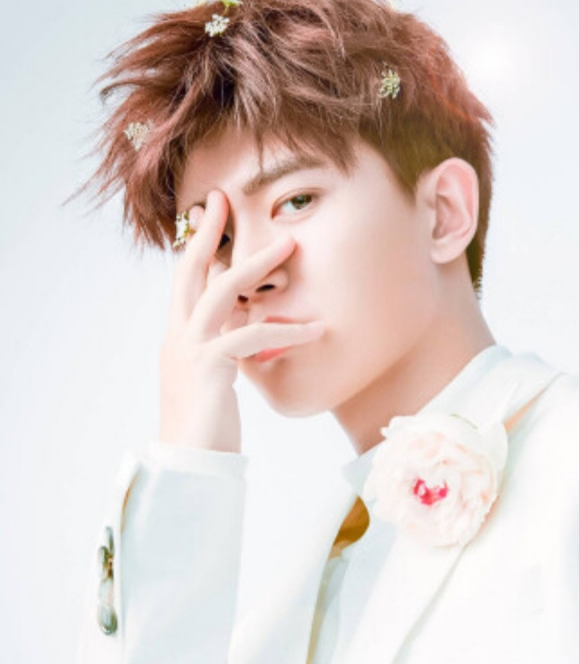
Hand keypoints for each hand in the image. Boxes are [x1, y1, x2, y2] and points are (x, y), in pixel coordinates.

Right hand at [159, 189, 324, 452]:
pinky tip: (315, 330)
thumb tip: (247, 322)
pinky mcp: (209, 369)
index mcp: (179, 336)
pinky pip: (251, 337)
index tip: (209, 211)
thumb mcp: (215, 374)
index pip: (186, 280)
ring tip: (288, 247)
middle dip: (206, 233)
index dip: (197, 245)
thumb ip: (225, 345)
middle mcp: (178, 337)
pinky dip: (285, 330)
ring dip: (254, 266)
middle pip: (189, 272)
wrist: (189, 465)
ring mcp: (189, 351)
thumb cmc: (207, 421)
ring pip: (219, 293)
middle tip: (222, 198)